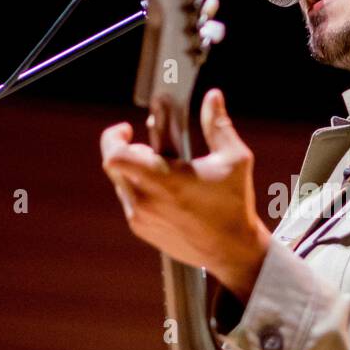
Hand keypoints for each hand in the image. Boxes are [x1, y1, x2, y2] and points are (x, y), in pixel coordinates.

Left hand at [100, 88, 270, 302]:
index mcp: (164, 181)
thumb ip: (218, 125)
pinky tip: (166, 190)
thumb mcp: (234, 159)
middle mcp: (146, 201)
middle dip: (130, 150)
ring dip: (136, 171)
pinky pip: (130, 201)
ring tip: (164, 169)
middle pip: (115, 166)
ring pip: (122, 183)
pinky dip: (141, 189)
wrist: (232, 252)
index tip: (128, 129)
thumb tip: (213, 97)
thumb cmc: (235, 205)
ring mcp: (141, 218)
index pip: (115, 155)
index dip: (114, 137)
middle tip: (152, 148)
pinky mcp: (142, 230)